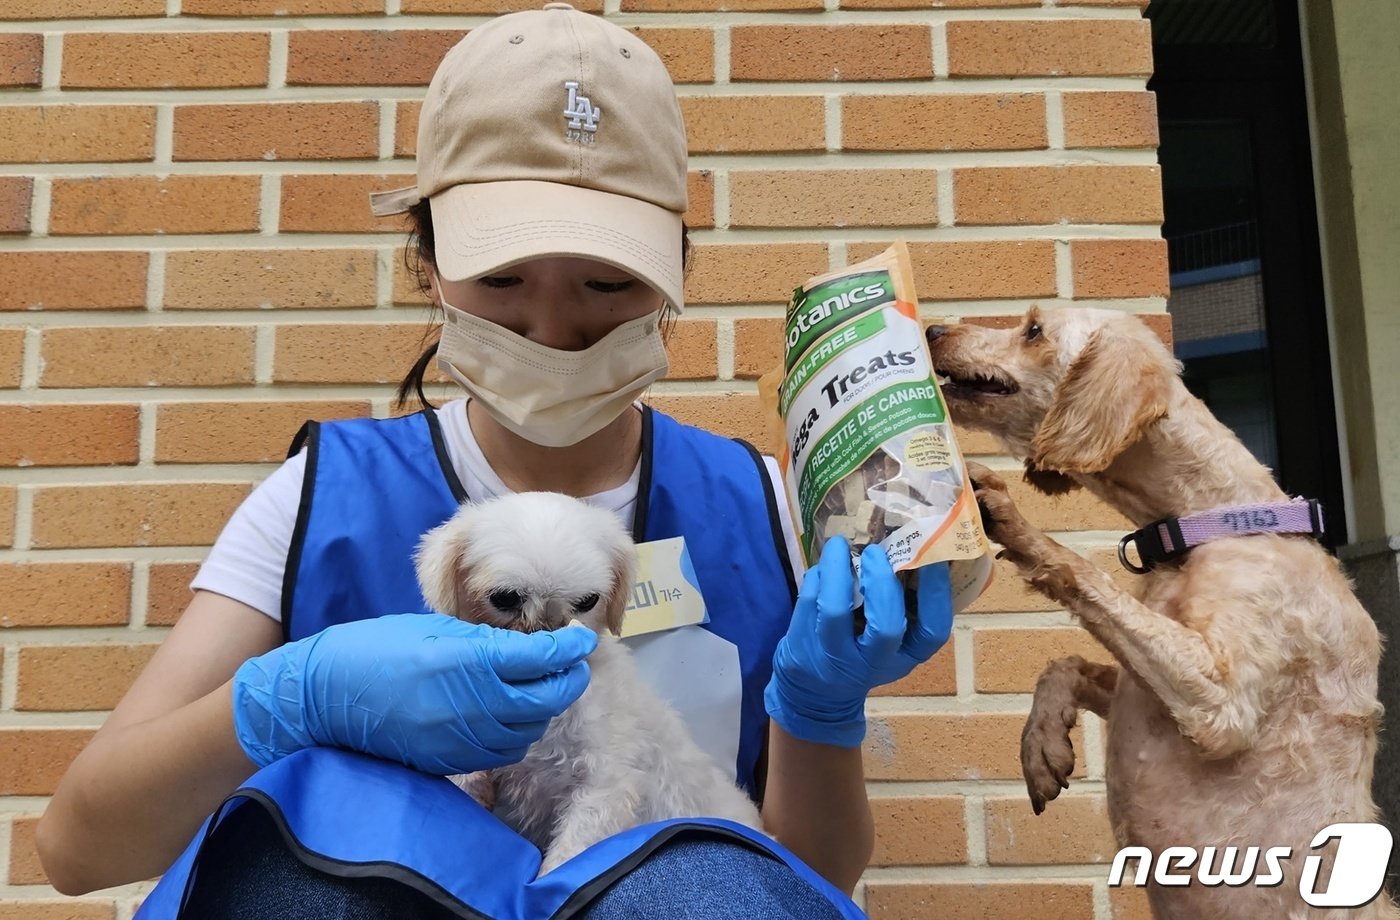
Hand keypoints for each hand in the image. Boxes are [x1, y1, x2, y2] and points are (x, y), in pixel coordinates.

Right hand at [231, 613, 595, 773]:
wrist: (325, 697)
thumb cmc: (377, 649)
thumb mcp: (436, 630)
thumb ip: (488, 642)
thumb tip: (534, 646)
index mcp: (467, 661)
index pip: (540, 659)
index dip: (569, 648)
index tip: (581, 639)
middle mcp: (470, 704)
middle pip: (546, 700)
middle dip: (568, 681)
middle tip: (573, 664)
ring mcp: (460, 739)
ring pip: (529, 730)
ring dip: (544, 708)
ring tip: (542, 687)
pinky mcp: (450, 762)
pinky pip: (503, 752)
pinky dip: (518, 732)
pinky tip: (511, 713)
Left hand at [764, 537, 952, 746]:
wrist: (815, 693)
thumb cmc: (863, 653)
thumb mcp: (892, 644)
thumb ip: (902, 607)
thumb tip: (907, 543)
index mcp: (905, 657)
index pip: (932, 632)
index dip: (936, 594)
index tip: (932, 558)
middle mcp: (873, 663)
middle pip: (885, 627)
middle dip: (881, 582)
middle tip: (875, 551)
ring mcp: (834, 657)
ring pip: (834, 610)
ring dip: (837, 569)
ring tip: (840, 545)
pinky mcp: (802, 646)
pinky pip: (809, 600)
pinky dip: (818, 575)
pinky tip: (824, 567)